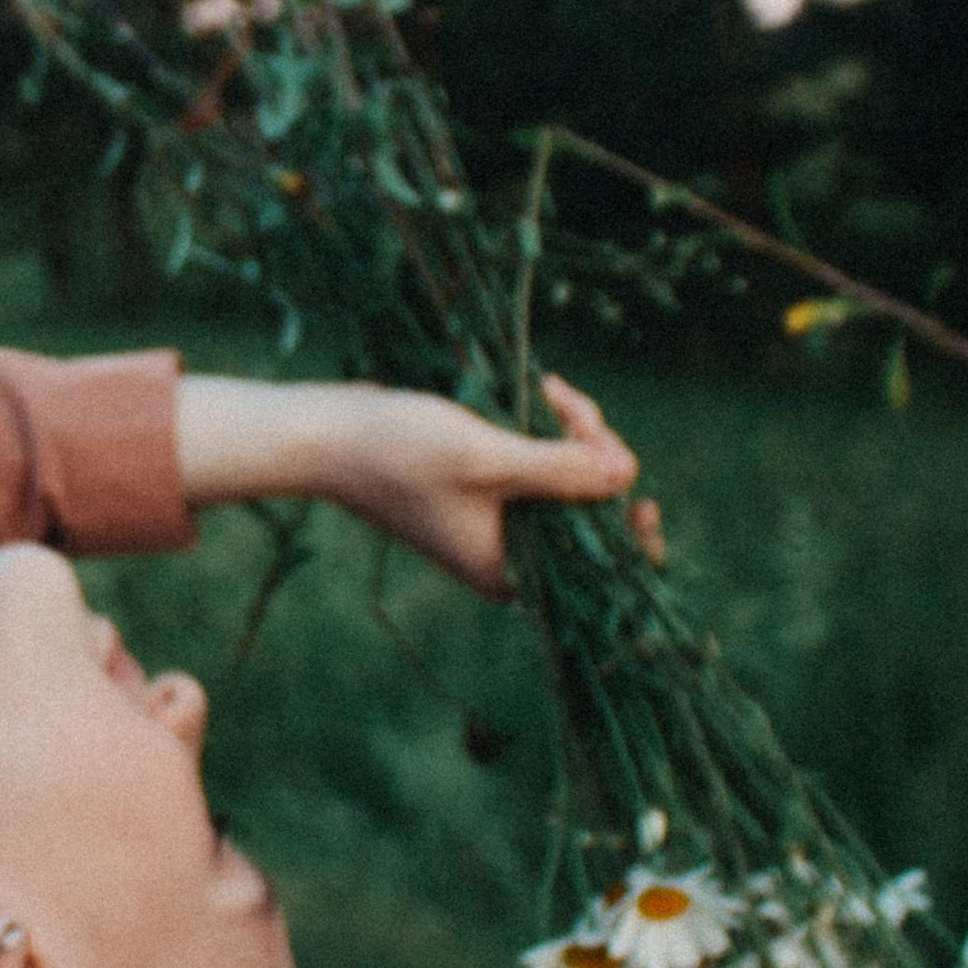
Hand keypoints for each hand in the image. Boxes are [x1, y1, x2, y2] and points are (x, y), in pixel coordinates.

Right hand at [309, 375, 638, 597]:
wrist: (327, 436)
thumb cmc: (398, 454)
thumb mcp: (487, 458)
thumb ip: (560, 470)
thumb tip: (631, 475)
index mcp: (511, 571)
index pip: (597, 575)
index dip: (629, 539)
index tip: (640, 496)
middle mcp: (510, 552)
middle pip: (590, 518)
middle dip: (597, 462)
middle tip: (572, 411)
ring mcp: (499, 518)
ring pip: (570, 482)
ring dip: (575, 436)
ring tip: (553, 392)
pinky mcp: (487, 485)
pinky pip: (543, 464)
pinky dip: (551, 432)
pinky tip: (543, 393)